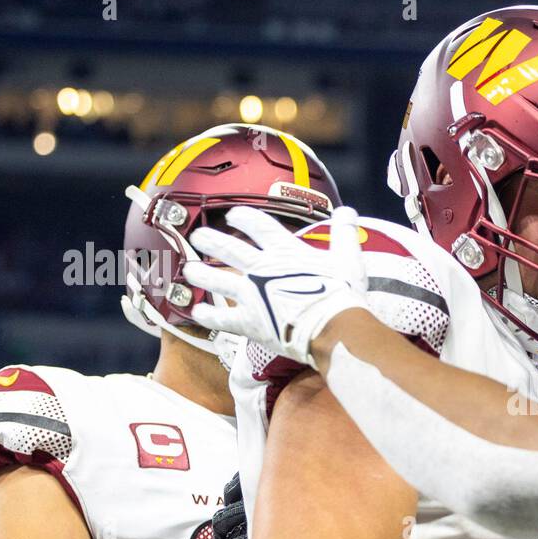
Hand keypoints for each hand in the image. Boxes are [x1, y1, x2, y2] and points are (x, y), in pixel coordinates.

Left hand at [184, 205, 368, 366]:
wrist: (333, 327)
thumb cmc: (342, 293)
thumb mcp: (348, 257)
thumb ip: (345, 232)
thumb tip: (347, 211)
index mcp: (284, 250)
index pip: (257, 224)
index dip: (243, 217)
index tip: (234, 214)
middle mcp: (261, 268)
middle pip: (228, 248)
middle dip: (210, 240)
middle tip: (198, 236)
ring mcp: (251, 295)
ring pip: (216, 279)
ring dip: (200, 273)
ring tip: (189, 269)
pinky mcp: (248, 322)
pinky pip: (220, 318)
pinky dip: (207, 315)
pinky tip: (197, 311)